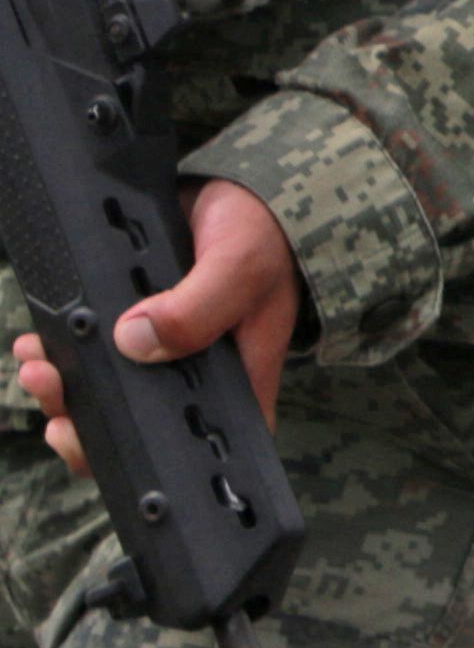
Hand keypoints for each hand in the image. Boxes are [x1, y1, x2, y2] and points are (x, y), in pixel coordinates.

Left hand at [14, 179, 297, 476]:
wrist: (235, 187)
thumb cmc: (261, 232)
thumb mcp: (241, 265)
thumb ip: (199, 307)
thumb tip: (133, 342)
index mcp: (235, 380)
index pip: (196, 445)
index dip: (149, 460)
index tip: (103, 448)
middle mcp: (194, 377)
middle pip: (137, 429)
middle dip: (84, 427)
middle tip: (57, 407)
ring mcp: (159, 355)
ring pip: (104, 397)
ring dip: (61, 391)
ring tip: (37, 367)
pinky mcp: (129, 329)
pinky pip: (88, 359)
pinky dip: (58, 357)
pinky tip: (38, 345)